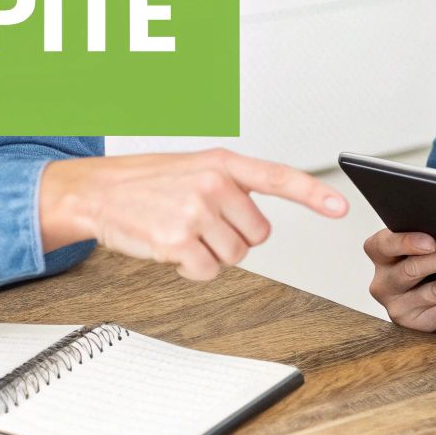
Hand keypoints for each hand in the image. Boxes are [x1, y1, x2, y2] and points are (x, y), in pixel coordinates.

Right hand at [39, 148, 346, 280]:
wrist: (96, 191)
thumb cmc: (145, 182)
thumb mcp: (193, 168)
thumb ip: (231, 186)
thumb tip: (260, 221)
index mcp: (221, 163)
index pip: (278, 177)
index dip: (312, 195)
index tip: (340, 208)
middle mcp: (213, 184)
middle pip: (258, 234)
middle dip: (233, 236)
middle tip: (199, 223)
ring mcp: (195, 212)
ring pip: (236, 256)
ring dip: (211, 253)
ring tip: (181, 231)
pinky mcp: (178, 241)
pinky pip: (209, 271)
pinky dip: (193, 269)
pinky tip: (171, 248)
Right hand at [364, 229, 435, 332]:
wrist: (423, 301)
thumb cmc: (423, 265)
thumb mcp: (418, 249)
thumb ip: (432, 239)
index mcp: (380, 254)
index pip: (384, 244)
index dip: (407, 242)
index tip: (431, 242)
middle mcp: (384, 283)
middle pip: (410, 270)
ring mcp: (399, 307)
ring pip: (434, 292)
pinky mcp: (418, 324)